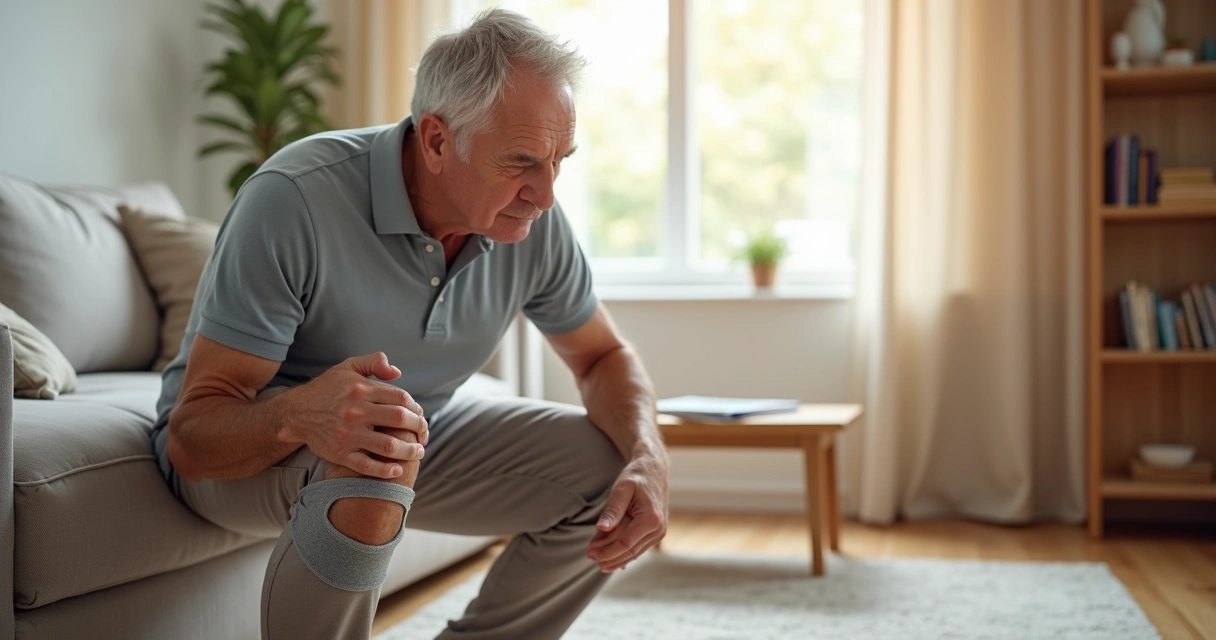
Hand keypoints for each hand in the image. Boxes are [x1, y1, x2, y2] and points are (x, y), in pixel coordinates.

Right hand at [275, 352, 426, 478]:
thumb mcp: (348, 367)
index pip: (401, 399)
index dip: (417, 409)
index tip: (420, 416)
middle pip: (399, 420)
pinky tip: (397, 469)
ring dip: (409, 451)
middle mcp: (356, 411)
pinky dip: (385, 470)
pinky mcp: (339, 453)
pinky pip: (367, 465)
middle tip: (424, 436)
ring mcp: (348, 434)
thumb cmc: (327, 389)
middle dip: (419, 429)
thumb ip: (374, 362)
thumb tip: (397, 372)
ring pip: (388, 445)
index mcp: (361, 389)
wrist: (296, 412)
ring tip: (418, 452)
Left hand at [586, 455, 668, 571]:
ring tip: (596, 557)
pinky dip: (623, 552)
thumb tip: (601, 529)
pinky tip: (610, 556)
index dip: (607, 551)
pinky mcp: (655, 533)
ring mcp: (659, 533)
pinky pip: (638, 547)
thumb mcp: (621, 489)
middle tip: (589, 556)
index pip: (626, 543)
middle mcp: (658, 530)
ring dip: (615, 557)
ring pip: (634, 552)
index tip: (590, 553)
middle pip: (630, 551)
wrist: (654, 469)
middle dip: (609, 556)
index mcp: (651, 519)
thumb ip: (612, 510)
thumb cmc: (637, 477)